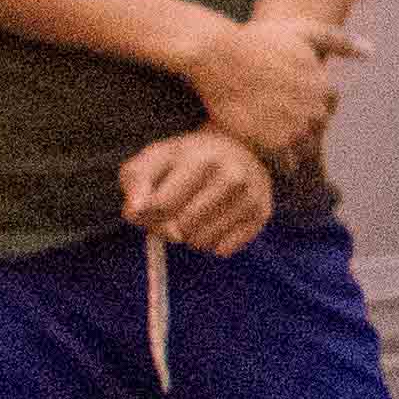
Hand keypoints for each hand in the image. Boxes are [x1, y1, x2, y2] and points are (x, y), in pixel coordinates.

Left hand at [117, 129, 276, 254]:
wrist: (236, 148)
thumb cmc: (185, 158)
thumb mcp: (154, 159)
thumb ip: (136, 182)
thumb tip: (135, 212)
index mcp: (201, 159)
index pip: (162, 206)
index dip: (147, 214)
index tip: (149, 207)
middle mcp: (232, 176)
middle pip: (182, 228)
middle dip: (168, 227)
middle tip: (172, 212)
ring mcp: (251, 196)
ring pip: (203, 242)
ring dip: (190, 236)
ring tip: (194, 214)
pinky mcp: (262, 214)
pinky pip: (223, 250)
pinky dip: (212, 242)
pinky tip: (214, 221)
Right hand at [180, 9, 361, 161]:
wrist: (219, 56)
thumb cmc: (259, 41)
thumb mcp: (304, 32)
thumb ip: (340, 41)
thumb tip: (371, 52)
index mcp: (323, 87)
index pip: (328, 106)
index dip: (308, 103)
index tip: (287, 99)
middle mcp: (315, 110)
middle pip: (317, 129)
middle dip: (301, 126)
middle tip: (274, 120)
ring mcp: (295, 129)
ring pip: (304, 148)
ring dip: (291, 146)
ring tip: (268, 137)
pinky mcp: (273, 144)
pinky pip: (286, 164)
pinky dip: (278, 161)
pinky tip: (262, 150)